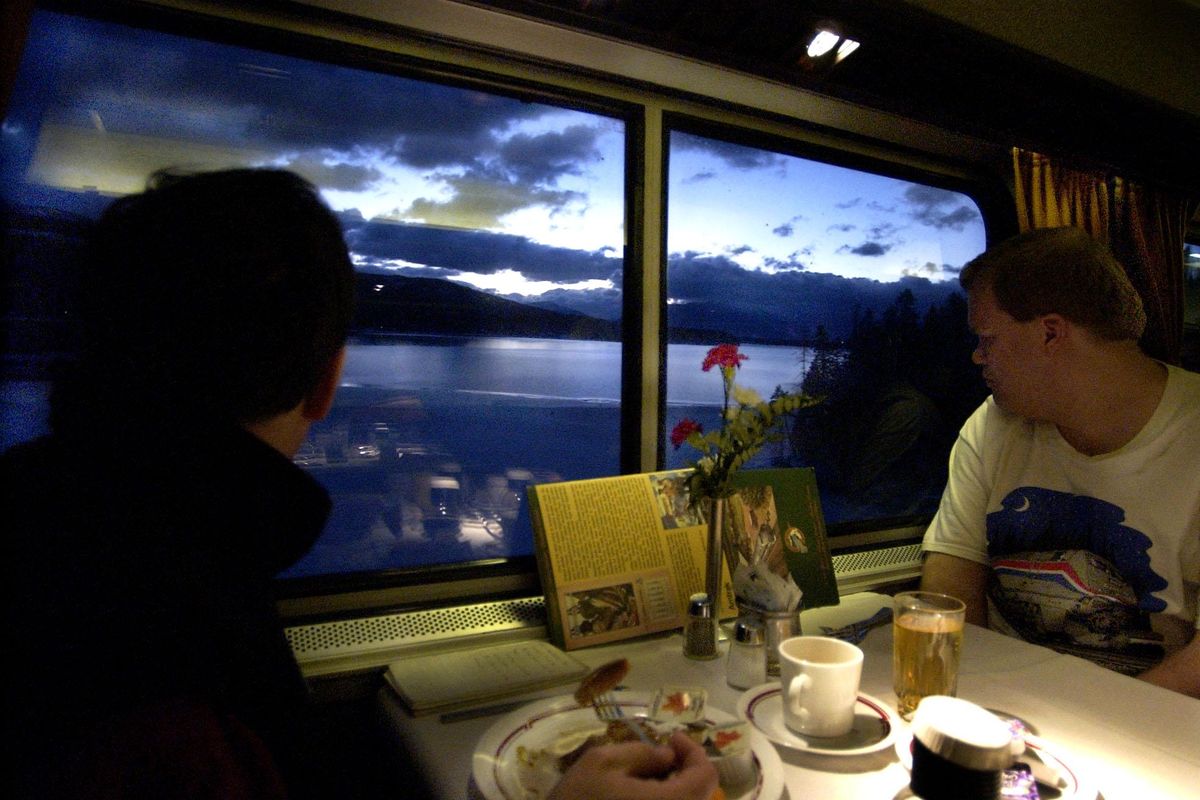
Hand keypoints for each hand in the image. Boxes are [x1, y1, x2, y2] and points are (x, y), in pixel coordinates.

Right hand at [547, 730, 718, 799]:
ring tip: (649, 774)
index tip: (670, 738)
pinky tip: (640, 794)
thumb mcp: (601, 762)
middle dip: (685, 768)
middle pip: (700, 794)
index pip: (705, 777)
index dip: (694, 751)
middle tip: (661, 754)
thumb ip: (641, 753)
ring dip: (676, 786)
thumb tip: (668, 756)